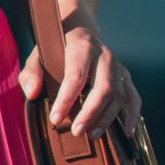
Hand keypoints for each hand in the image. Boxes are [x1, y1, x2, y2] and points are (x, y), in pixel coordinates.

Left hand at [19, 27, 141, 139]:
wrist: (80, 29)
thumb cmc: (56, 47)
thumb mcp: (38, 54)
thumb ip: (31, 72)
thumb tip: (32, 93)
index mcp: (82, 46)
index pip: (76, 76)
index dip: (66, 99)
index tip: (55, 118)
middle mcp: (104, 56)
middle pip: (103, 87)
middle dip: (90, 112)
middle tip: (76, 131)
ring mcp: (118, 66)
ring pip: (119, 95)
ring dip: (107, 118)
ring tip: (92, 135)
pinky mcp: (125, 76)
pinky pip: (133, 97)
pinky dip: (132, 115)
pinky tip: (127, 132)